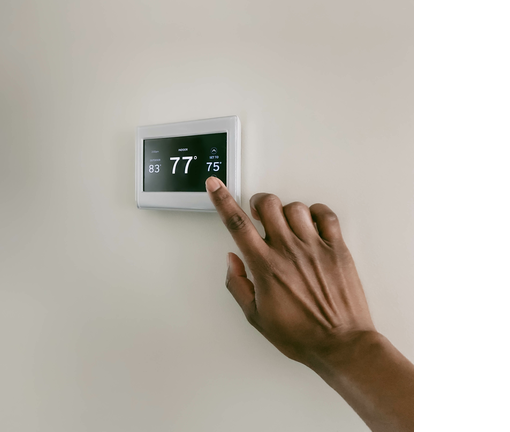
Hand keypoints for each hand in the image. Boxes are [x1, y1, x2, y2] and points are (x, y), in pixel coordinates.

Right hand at [205, 176, 375, 365]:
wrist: (341, 344)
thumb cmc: (300, 335)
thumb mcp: (255, 317)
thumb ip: (238, 284)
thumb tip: (232, 259)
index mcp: (265, 267)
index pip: (237, 224)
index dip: (222, 200)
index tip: (215, 185)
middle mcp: (289, 251)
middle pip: (268, 205)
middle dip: (258, 202)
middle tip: (259, 213)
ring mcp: (315, 247)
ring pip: (295, 207)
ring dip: (285, 211)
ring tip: (287, 225)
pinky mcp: (338, 249)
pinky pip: (326, 215)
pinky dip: (316, 212)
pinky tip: (311, 224)